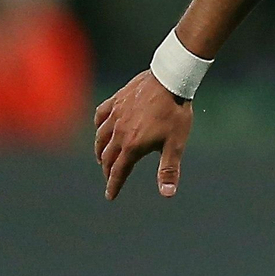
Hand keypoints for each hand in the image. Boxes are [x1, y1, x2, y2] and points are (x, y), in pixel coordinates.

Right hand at [94, 70, 193, 200]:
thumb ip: (169, 169)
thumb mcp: (176, 143)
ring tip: (102, 157)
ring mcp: (115, 115)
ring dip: (100, 150)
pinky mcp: (116, 100)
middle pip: (107, 157)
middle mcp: (119, 133)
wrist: (170, 80)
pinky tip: (100, 127)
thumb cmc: (176, 112)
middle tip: (110, 177)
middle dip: (108, 170)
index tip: (110, 196)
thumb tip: (167, 194)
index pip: (118, 171)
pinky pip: (101, 115)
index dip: (114, 185)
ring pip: (100, 137)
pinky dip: (98, 125)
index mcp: (132, 146)